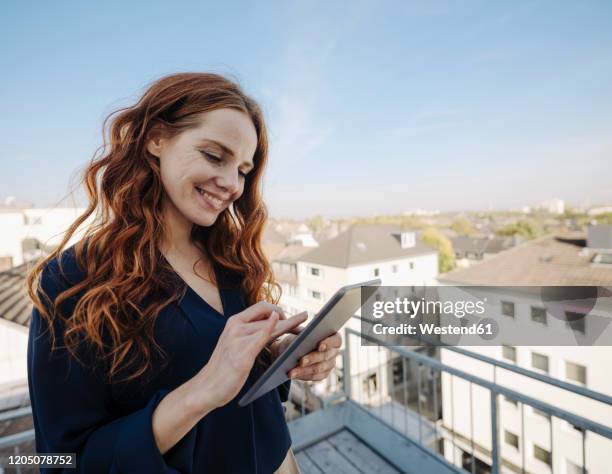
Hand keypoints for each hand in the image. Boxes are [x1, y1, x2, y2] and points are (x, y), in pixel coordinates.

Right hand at [191, 302, 306, 409]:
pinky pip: (261, 337)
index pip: (261, 307)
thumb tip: (274, 324)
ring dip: (290, 325)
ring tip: (304, 329)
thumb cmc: (224, 368)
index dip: (279, 309)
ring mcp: (237, 339)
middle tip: (305, 321)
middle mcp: (235, 326)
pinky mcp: (242, 354)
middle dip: (289, 317)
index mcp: (234, 322)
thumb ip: (251, 333)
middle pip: (268, 313)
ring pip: (270, 325)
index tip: (292, 318)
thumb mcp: (236, 344)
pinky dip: (273, 328)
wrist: (206, 388)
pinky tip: (282, 323)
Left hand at [286, 332, 341, 381]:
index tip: (320, 346)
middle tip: (301, 361)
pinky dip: (302, 376)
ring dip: (304, 371)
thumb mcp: (298, 332)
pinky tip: (293, 375)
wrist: (292, 349)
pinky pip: (314, 377)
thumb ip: (301, 333)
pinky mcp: (323, 374)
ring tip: (291, 372)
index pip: (336, 340)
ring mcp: (330, 364)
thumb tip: (297, 338)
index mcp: (332, 337)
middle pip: (325, 356)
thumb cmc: (298, 337)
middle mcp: (334, 351)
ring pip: (318, 368)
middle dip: (312, 358)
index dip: (329, 343)